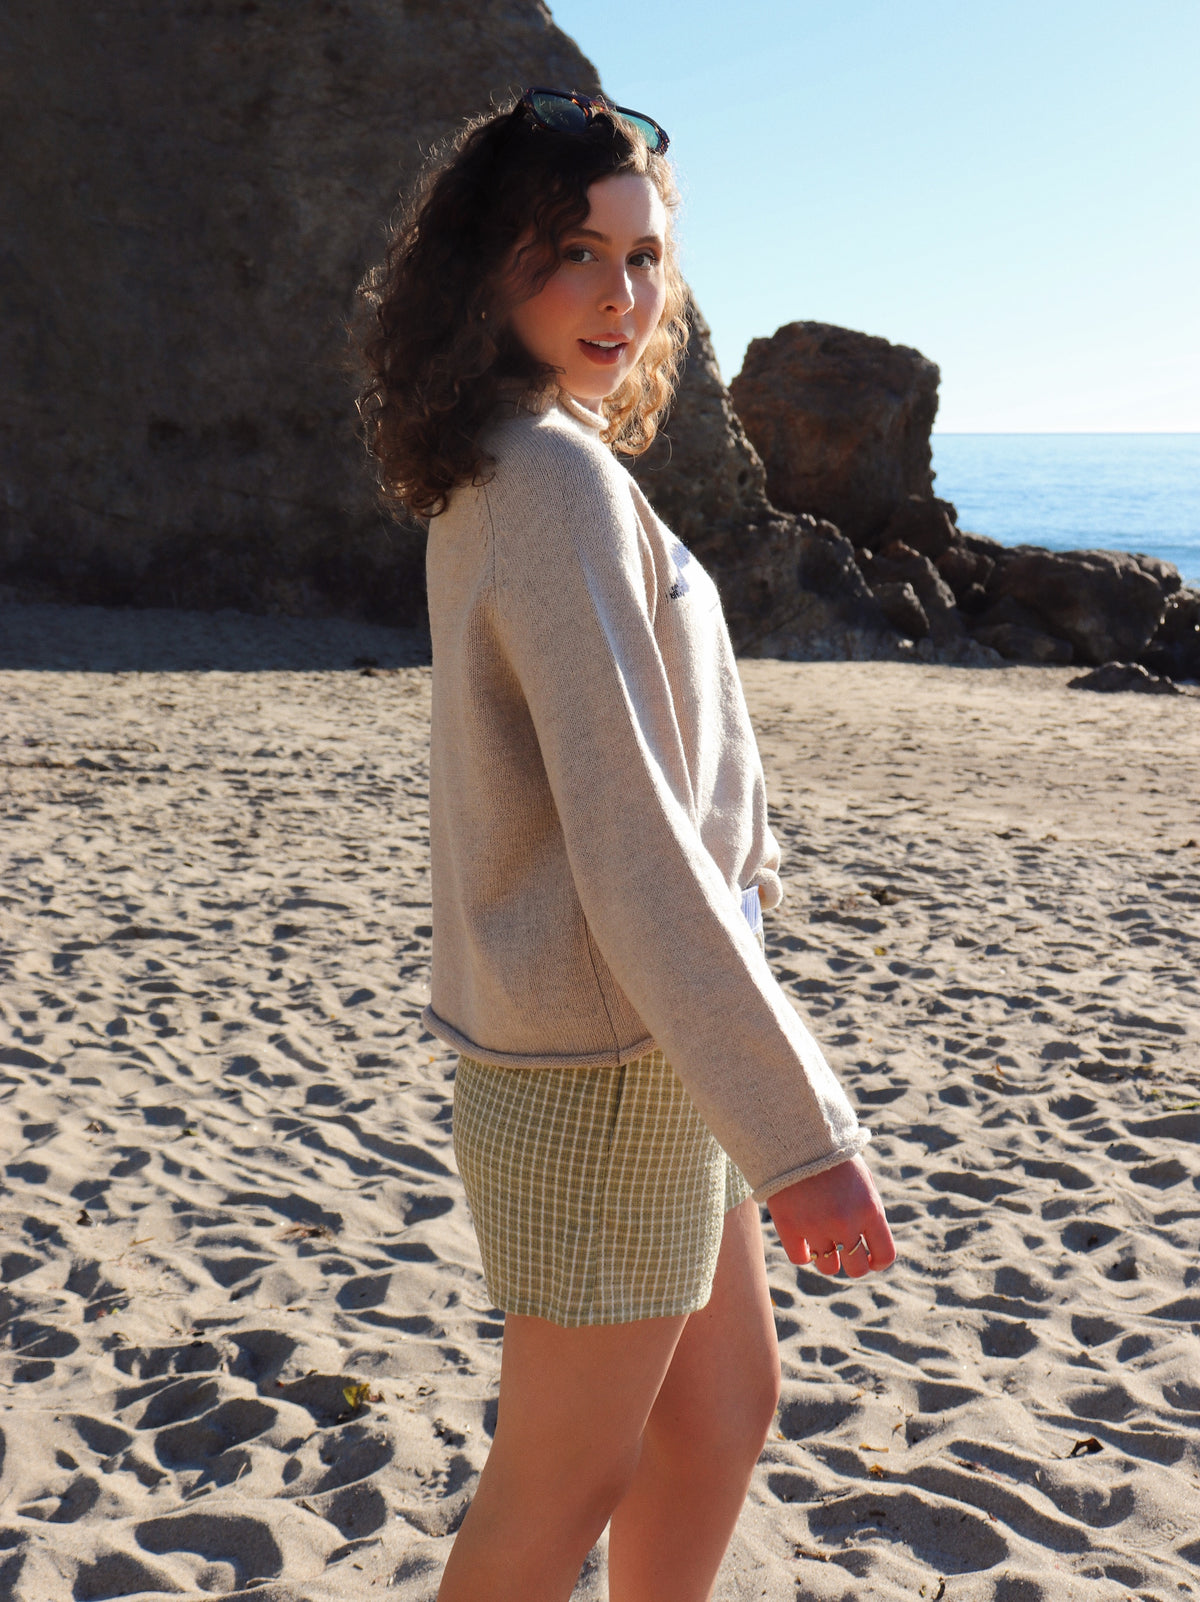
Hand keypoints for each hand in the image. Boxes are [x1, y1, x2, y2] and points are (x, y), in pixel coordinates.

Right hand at [765, 1155, 895, 1278]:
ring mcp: (816, 1227)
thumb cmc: (833, 1157)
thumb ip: (869, 1213)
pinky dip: (803, 1253)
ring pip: (828, 1267)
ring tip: (822, 1241)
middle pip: (857, 1268)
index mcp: (869, 1209)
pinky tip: (803, 1241)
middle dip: (853, 1264)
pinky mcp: (789, 1226)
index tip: (870, 1259)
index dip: (878, 1262)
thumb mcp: (862, 1182)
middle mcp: (846, 1223)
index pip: (884, 1255)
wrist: (796, 1135)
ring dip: (828, 1258)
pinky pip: (800, 1258)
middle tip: (845, 1253)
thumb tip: (870, 1245)